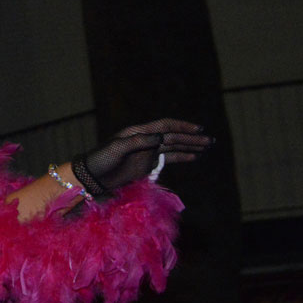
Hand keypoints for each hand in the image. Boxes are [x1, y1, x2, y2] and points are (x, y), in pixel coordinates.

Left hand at [72, 118, 212, 196]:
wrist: (93, 176)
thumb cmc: (101, 159)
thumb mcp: (117, 149)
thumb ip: (138, 142)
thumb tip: (160, 137)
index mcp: (138, 132)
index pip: (165, 126)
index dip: (182, 126)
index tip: (198, 128)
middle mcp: (145, 139)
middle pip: (173, 136)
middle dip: (191, 138)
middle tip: (210, 140)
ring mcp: (148, 152)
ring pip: (173, 146)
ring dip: (190, 146)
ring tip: (207, 146)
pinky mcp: (148, 164)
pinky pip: (168, 158)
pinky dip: (181, 156)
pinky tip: (194, 157)